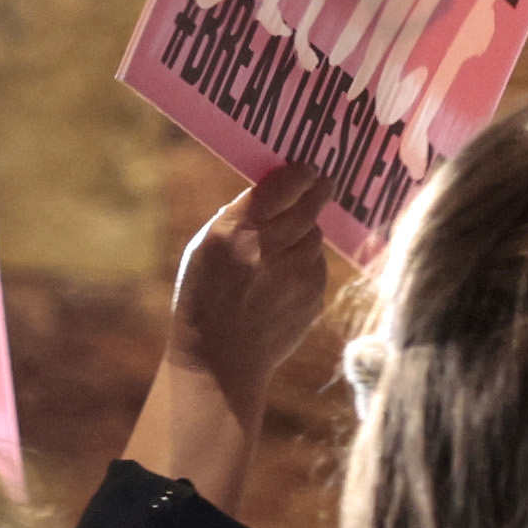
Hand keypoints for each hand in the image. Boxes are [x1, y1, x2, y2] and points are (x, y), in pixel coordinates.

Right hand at [127, 167, 333, 525]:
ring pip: (315, 236)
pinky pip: (316, 266)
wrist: (220, 360)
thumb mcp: (205, 248)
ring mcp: (297, 274)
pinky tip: (280, 283)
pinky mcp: (313, 295)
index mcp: (236, 231)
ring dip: (305, 235)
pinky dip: (305, 266)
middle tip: (323, 181)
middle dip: (318, 189)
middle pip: (310, 204)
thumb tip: (275, 190)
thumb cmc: (204, 298)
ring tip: (281, 252)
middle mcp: (271, 248)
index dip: (299, 172)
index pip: (281, 185)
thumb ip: (239, 218)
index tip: (307, 167)